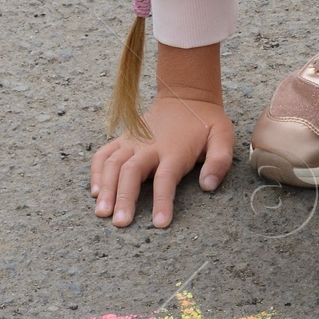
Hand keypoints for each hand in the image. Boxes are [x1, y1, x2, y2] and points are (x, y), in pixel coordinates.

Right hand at [89, 95, 234, 227]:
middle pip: (131, 172)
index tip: (160, 224)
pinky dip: (96, 172)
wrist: (185, 95)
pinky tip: (95, 192)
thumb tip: (208, 185)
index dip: (163, 201)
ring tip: (101, 213)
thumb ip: (219, 161)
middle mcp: (150, 145)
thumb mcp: (223, 136)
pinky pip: (103, 154)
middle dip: (124, 198)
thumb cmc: (205, 121)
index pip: (166, 179)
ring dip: (106, 188)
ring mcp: (133, 141)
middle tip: (120, 223)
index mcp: (175, 149)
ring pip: (113, 164)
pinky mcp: (123, 138)